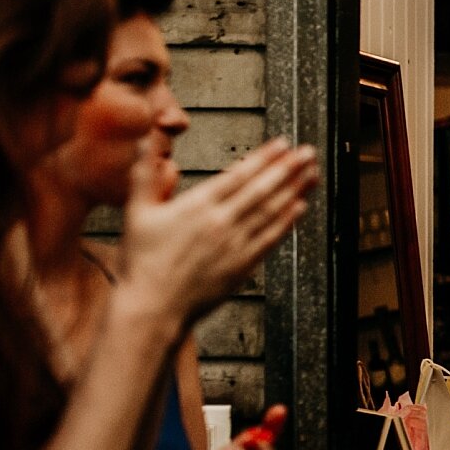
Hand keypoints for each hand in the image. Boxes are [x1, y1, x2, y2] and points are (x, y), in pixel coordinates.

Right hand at [120, 135, 318, 326]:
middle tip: (309, 152)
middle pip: (261, 190)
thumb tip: (143, 143)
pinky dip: (287, 221)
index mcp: (196, 206)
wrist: (153, 307)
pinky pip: (270, 239)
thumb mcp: (136, 213)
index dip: (264, 158)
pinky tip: (300, 207)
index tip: (283, 144)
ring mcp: (234, 245)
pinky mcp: (243, 266)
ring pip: (271, 212)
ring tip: (312, 174)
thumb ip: (145, 176)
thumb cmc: (142, 261)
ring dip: (295, 190)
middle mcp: (220, 223)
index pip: (238, 175)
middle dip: (288, 168)